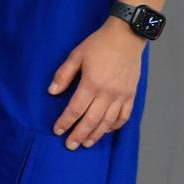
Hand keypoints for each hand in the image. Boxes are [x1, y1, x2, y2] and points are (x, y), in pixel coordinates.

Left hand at [48, 18, 144, 149]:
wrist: (126, 37)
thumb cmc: (99, 44)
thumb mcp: (75, 55)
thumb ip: (63, 75)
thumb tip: (52, 92)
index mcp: (91, 84)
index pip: (75, 109)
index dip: (65, 122)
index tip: (57, 131)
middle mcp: (107, 93)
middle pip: (91, 120)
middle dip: (79, 135)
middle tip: (70, 146)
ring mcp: (121, 95)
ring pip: (108, 122)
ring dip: (96, 134)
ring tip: (87, 143)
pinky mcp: (131, 95)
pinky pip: (124, 116)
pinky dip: (115, 126)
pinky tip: (107, 131)